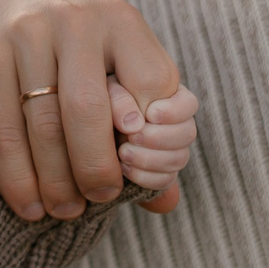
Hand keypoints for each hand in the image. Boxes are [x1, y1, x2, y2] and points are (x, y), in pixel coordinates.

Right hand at [0, 0, 193, 221]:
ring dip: (56, 181)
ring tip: (65, 209)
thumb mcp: (121, 68)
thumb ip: (150, 127)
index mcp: (120, 21)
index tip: (137, 165)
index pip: (153, 83)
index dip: (152, 133)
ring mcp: (26, 35)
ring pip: (44, 125)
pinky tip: (30, 203)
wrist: (7, 5)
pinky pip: (4, 131)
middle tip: (99, 198)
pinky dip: (18, 177)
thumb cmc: (78, 53)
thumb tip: (165, 200)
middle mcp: (75, 20)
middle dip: (96, 167)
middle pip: (88, 109)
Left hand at [106, 77, 198, 213]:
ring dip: (151, 160)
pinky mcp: (158, 170)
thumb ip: (120, 99)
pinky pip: (165, 179)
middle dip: (159, 139)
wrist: (79, 121)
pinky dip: (147, 178)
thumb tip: (133, 125)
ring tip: (123, 154)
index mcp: (169, 93)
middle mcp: (175, 121)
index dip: (173, 112)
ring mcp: (169, 147)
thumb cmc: (94, 93)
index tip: (151, 113)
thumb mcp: (103, 88)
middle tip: (132, 137)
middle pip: (187, 134)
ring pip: (179, 158)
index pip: (188, 104)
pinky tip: (125, 169)